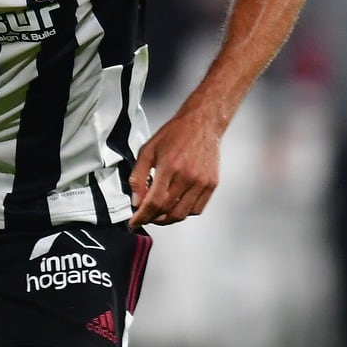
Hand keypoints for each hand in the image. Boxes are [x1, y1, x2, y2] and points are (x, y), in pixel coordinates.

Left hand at [128, 112, 222, 227]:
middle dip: (152, 219)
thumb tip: (136, 201)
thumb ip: (138, 177)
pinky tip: (176, 205)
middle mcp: (188, 177)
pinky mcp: (211, 184)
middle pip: (167, 212)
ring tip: (159, 214)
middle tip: (145, 217)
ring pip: (182, 214)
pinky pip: (197, 209)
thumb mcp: (147, 150)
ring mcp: (202, 182)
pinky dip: (184, 212)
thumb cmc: (175, 134)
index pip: (154, 202)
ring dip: (167, 219)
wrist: (202, 124)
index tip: (135, 222)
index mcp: (170, 167)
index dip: (142, 216)